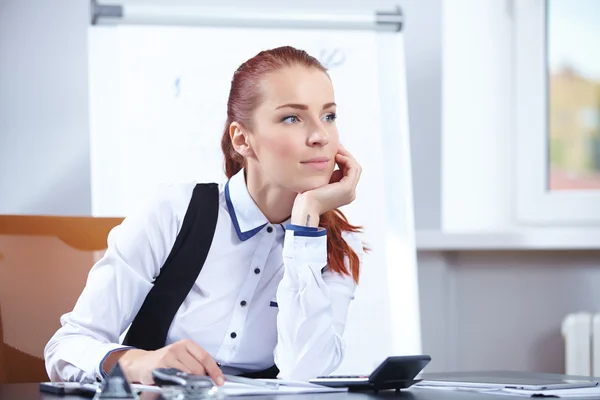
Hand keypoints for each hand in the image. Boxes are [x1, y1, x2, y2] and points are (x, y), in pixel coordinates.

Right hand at [108, 339, 223, 385]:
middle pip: (198, 367)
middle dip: (201, 379)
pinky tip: (175, 382)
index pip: (206, 357)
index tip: (220, 381)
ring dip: (190, 382)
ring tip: (183, 382)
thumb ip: (195, 363)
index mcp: (187, 344)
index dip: (214, 370)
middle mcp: (179, 347)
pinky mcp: (161, 364)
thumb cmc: (164, 362)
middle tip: (200, 385)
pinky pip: (177, 377)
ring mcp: (169, 355)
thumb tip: (212, 375)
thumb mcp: (182, 357)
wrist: (141, 364)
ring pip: (189, 373)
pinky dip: (179, 383)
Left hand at [291, 144, 361, 225]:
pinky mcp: (347, 188)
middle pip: (354, 168)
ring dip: (346, 156)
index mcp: (344, 192)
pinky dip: (346, 159)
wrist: (305, 207)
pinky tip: (336, 155)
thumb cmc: (307, 196)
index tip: (334, 149)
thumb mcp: (319, 181)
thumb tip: (328, 158)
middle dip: (346, 155)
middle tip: (336, 145)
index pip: (349, 171)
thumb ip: (326, 173)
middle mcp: (350, 193)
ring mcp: (350, 191)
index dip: (343, 159)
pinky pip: (353, 168)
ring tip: (335, 149)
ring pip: (355, 167)